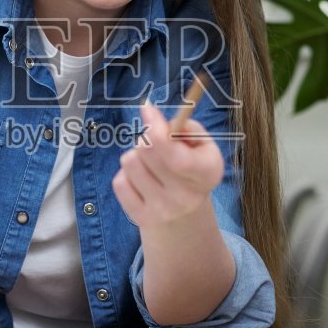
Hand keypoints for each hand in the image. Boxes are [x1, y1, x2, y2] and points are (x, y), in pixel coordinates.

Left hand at [111, 101, 223, 228]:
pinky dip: (126, 174)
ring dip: (135, 155)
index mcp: (208, 174)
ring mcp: (162, 211)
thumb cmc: (193, 166)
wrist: (185, 213)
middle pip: (148, 153)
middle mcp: (187, 197)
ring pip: (129, 163)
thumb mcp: (201, 144)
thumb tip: (153, 116)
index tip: (147, 108)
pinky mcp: (141, 218)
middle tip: (154, 141)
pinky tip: (140, 179)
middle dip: (147, 137)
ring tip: (148, 162)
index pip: (176, 157)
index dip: (157, 130)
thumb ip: (184, 126)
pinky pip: (119, 182)